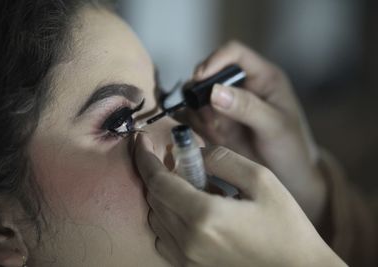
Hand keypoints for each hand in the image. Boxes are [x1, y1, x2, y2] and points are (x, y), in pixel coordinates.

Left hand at [134, 134, 344, 266]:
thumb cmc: (286, 226)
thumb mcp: (261, 179)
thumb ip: (222, 159)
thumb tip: (195, 153)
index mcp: (204, 216)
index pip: (157, 180)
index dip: (145, 156)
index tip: (141, 139)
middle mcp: (188, 241)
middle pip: (153, 197)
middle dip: (156, 172)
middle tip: (174, 157)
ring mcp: (187, 259)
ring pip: (155, 217)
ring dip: (162, 193)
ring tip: (187, 182)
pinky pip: (164, 237)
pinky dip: (167, 216)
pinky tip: (189, 208)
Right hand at [176, 41, 325, 222]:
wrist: (288, 178)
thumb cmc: (291, 148)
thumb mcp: (274, 126)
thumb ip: (247, 107)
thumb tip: (215, 91)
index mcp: (262, 77)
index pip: (234, 53)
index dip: (215, 60)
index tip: (200, 77)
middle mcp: (241, 87)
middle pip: (207, 75)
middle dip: (202, 96)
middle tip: (211, 119)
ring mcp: (226, 106)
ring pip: (197, 99)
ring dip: (201, 116)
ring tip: (219, 133)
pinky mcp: (216, 123)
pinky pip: (195, 119)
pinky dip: (197, 128)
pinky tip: (214, 140)